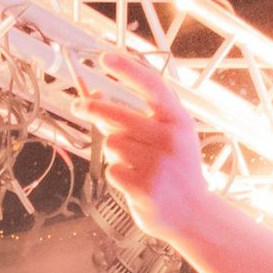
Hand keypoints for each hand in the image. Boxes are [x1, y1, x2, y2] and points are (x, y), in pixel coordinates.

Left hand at [76, 50, 212, 242]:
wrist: (193, 214)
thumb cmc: (177, 171)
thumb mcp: (170, 137)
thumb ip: (139, 116)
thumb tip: (95, 96)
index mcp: (179, 121)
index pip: (152, 86)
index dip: (127, 69)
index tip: (106, 58)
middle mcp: (170, 139)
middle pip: (117, 115)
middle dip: (92, 108)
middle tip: (78, 105)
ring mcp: (157, 164)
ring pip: (112, 143)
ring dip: (114, 152)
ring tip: (134, 163)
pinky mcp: (143, 187)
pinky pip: (112, 169)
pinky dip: (117, 174)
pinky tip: (135, 181)